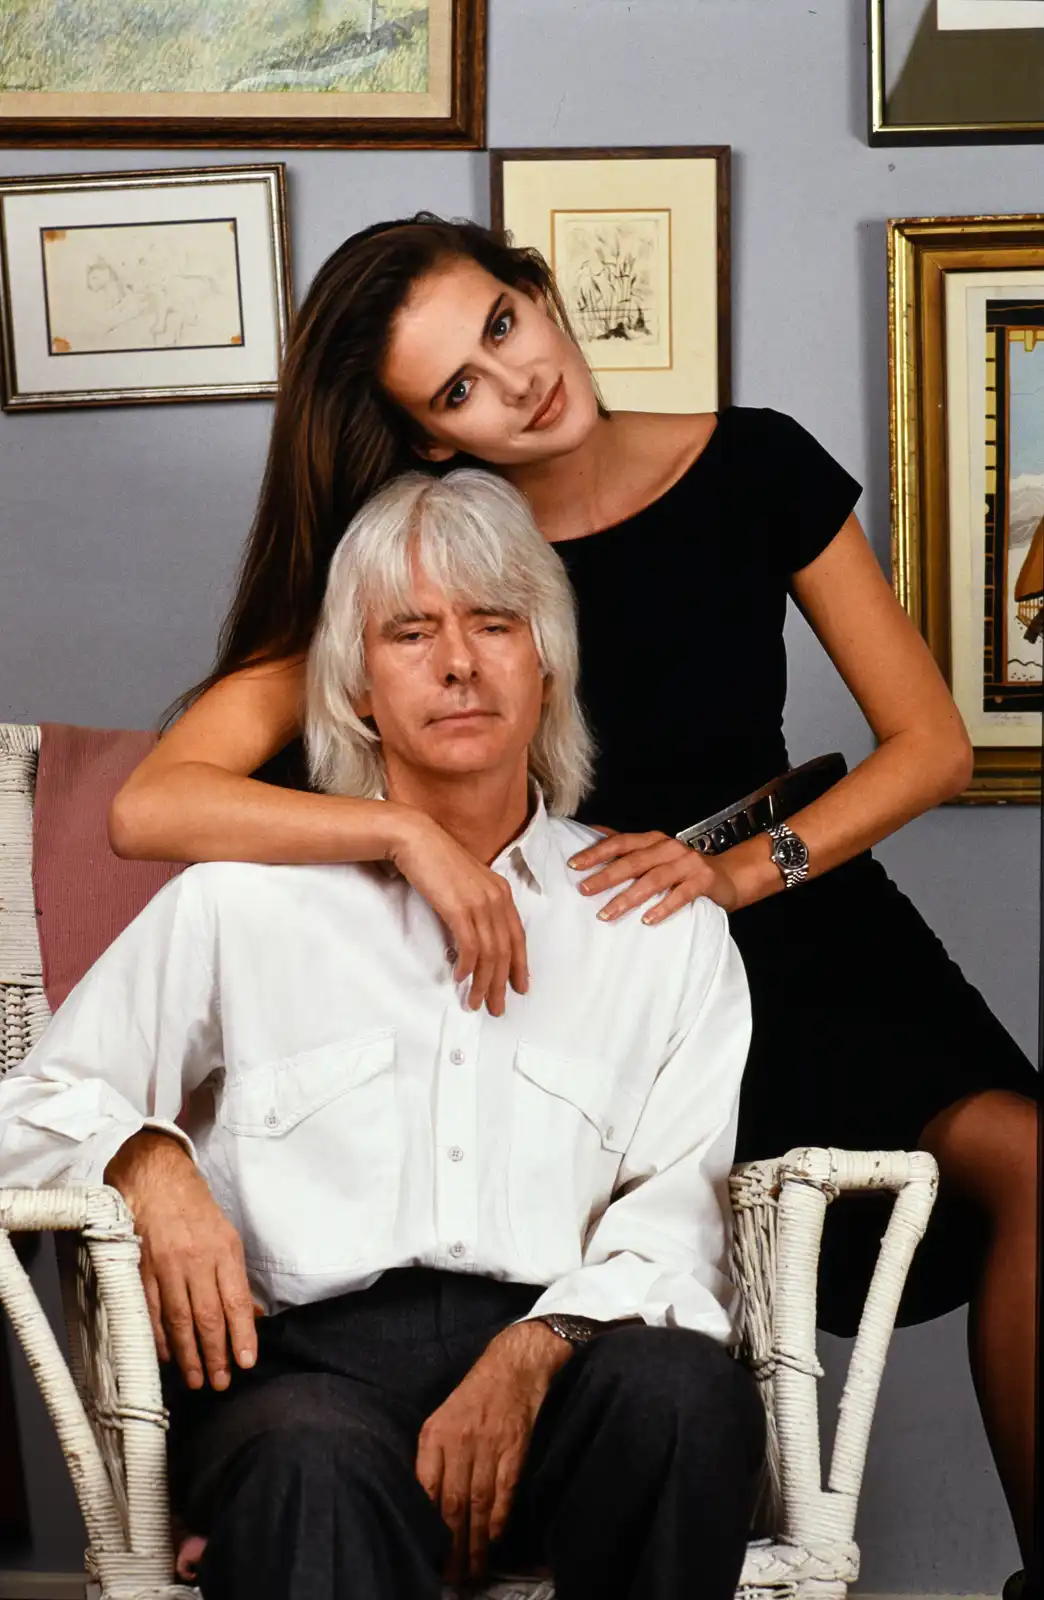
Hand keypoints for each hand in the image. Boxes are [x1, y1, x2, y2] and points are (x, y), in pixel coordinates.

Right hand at [104, 1129, 259, 1390]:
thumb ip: (236, 1277)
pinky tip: (168, 1357)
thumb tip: (252, 1316)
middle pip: (208, 1318)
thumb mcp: (227, 1235)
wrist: (155, 1178)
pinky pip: (151, 1312)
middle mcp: (196, 1260)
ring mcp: (166, 1266)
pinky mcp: (141, 1270)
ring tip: (197, 1380)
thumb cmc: (195, 1207)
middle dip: (216, 1355)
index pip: (236, 1302)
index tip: (247, 1363)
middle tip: (221, 1382)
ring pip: (180, 1320)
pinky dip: (160, 1338)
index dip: (242, 1336)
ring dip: (189, 1355)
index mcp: (223, 1250)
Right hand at [387, 809, 527, 1016]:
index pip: (518, 936)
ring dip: (483, 982)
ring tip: (475, 1002)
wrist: (416, 839)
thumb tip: (475, 935)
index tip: (520, 987)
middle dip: (502, 983)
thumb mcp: (467, 883)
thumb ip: (477, 905)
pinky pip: (469, 946)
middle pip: (506, 950)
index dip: (520, 965)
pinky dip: (467, 966)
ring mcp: (479, 903)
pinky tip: (460, 978)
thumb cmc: (437, 861)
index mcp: (502, 892)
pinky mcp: (459, 908)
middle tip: (497, 1008)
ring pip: (490, 953)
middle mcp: (496, 898)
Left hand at [415, 1319, 569, 1582]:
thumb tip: (427, 1501)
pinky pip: (504, 1491)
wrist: (513, 1365)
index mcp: (435, 1434)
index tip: (428, 1553)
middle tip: (452, 1576)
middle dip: (451, 1546)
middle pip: (452, 1505)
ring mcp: (488, 1446)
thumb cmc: (473, 1394)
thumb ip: (433, 1456)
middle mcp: (459, 1442)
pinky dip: (499, 1519)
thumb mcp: (441, 1417)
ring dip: (475, 1542)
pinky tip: (494, 1539)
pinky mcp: (514, 1449)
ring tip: (473, 1569)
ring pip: (478, 1505)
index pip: (426, 1489)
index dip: (427, 1525)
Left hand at [569, 829, 739, 920]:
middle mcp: (669, 848)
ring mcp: (688, 863)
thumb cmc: (684, 869)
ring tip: (607, 913)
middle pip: (633, 861)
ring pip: (654, 879)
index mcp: (653, 840)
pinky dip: (663, 907)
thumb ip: (628, 847)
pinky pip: (681, 895)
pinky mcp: (704, 881)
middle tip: (584, 890)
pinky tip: (647, 920)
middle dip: (606, 876)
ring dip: (628, 897)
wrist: (729, 876)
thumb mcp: (656, 854)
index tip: (574, 865)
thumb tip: (592, 832)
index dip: (597, 852)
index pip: (621, 842)